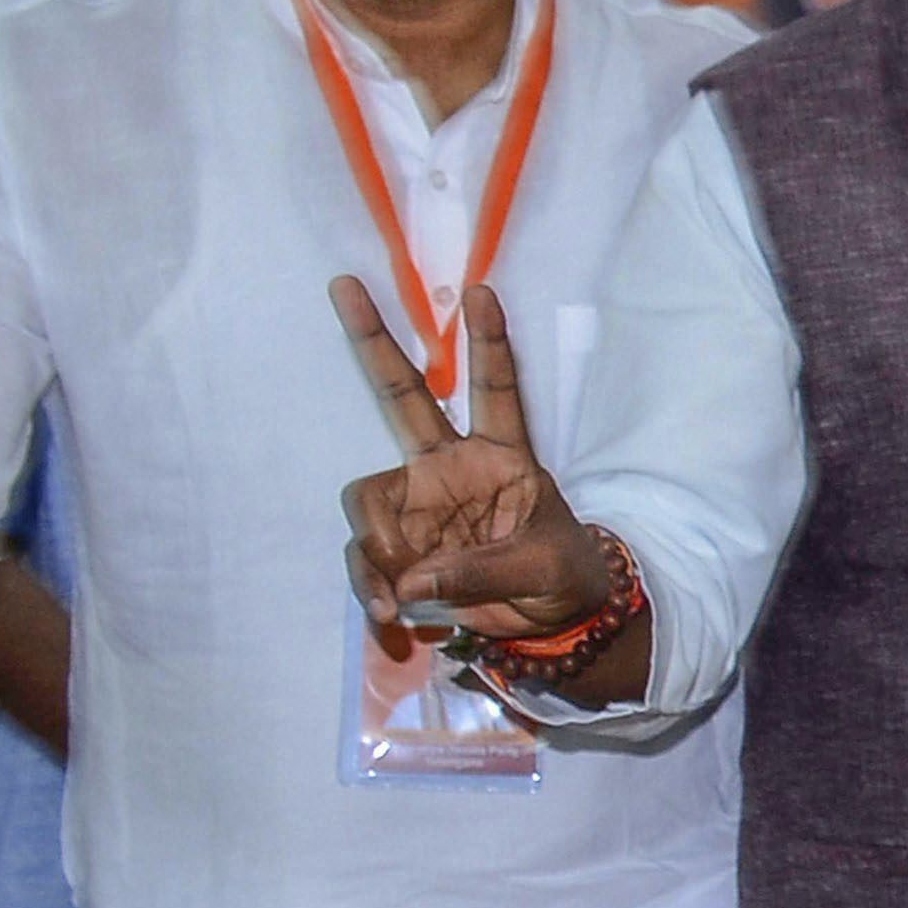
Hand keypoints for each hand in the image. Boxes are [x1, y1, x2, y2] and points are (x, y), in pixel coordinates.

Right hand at [330, 279, 610, 646]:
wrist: (551, 622)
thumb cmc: (562, 576)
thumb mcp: (543, 569)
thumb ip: (483, 571)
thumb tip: (412, 580)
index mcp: (503, 456)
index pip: (496, 390)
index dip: (489, 344)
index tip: (483, 292)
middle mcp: (450, 467)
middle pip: (403, 396)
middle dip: (373, 341)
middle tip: (345, 285)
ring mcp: (417, 503)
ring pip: (368, 502)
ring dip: (377, 552)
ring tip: (405, 597)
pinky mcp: (397, 545)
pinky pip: (365, 557)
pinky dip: (370, 586)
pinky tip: (391, 612)